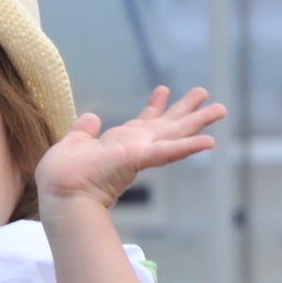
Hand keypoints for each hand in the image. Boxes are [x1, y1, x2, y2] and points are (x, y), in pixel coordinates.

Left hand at [35, 86, 225, 211]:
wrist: (60, 193)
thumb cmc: (63, 176)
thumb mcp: (73, 143)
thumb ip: (84, 131)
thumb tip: (92, 117)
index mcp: (120, 143)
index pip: (141, 121)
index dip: (154, 106)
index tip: (163, 89)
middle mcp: (134, 147)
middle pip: (167, 125)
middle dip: (187, 110)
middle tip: (206, 93)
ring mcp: (139, 153)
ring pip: (175, 134)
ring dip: (197, 123)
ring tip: (221, 109)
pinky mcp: (138, 158)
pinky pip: (166, 152)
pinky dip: (187, 147)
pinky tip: (208, 142)